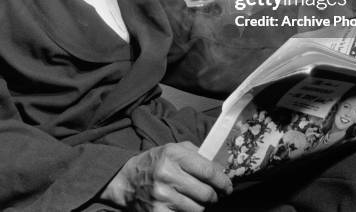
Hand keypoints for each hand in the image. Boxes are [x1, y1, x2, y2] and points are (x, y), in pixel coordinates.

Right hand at [98, 141, 232, 210]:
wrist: (128, 181)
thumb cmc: (156, 163)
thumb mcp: (173, 149)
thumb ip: (196, 154)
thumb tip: (220, 168)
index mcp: (173, 154)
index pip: (208, 170)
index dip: (222, 181)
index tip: (227, 186)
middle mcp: (167, 174)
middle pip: (206, 193)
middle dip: (213, 196)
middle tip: (212, 194)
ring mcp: (162, 196)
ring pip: (198, 209)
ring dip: (200, 206)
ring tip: (193, 199)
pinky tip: (182, 206)